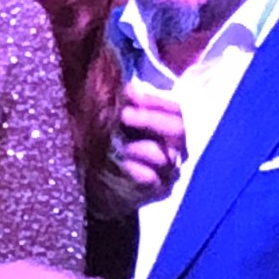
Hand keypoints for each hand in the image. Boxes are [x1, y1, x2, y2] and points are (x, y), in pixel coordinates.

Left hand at [116, 82, 185, 203]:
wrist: (100, 187)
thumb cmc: (112, 148)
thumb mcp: (116, 123)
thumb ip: (124, 105)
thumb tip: (124, 86)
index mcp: (168, 128)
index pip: (174, 110)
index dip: (154, 100)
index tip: (129, 94)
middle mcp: (175, 149)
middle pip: (177, 129)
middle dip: (149, 118)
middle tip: (124, 115)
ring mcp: (169, 172)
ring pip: (165, 155)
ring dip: (140, 146)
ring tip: (121, 145)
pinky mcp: (157, 191)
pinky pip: (152, 178)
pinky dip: (136, 169)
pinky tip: (123, 163)